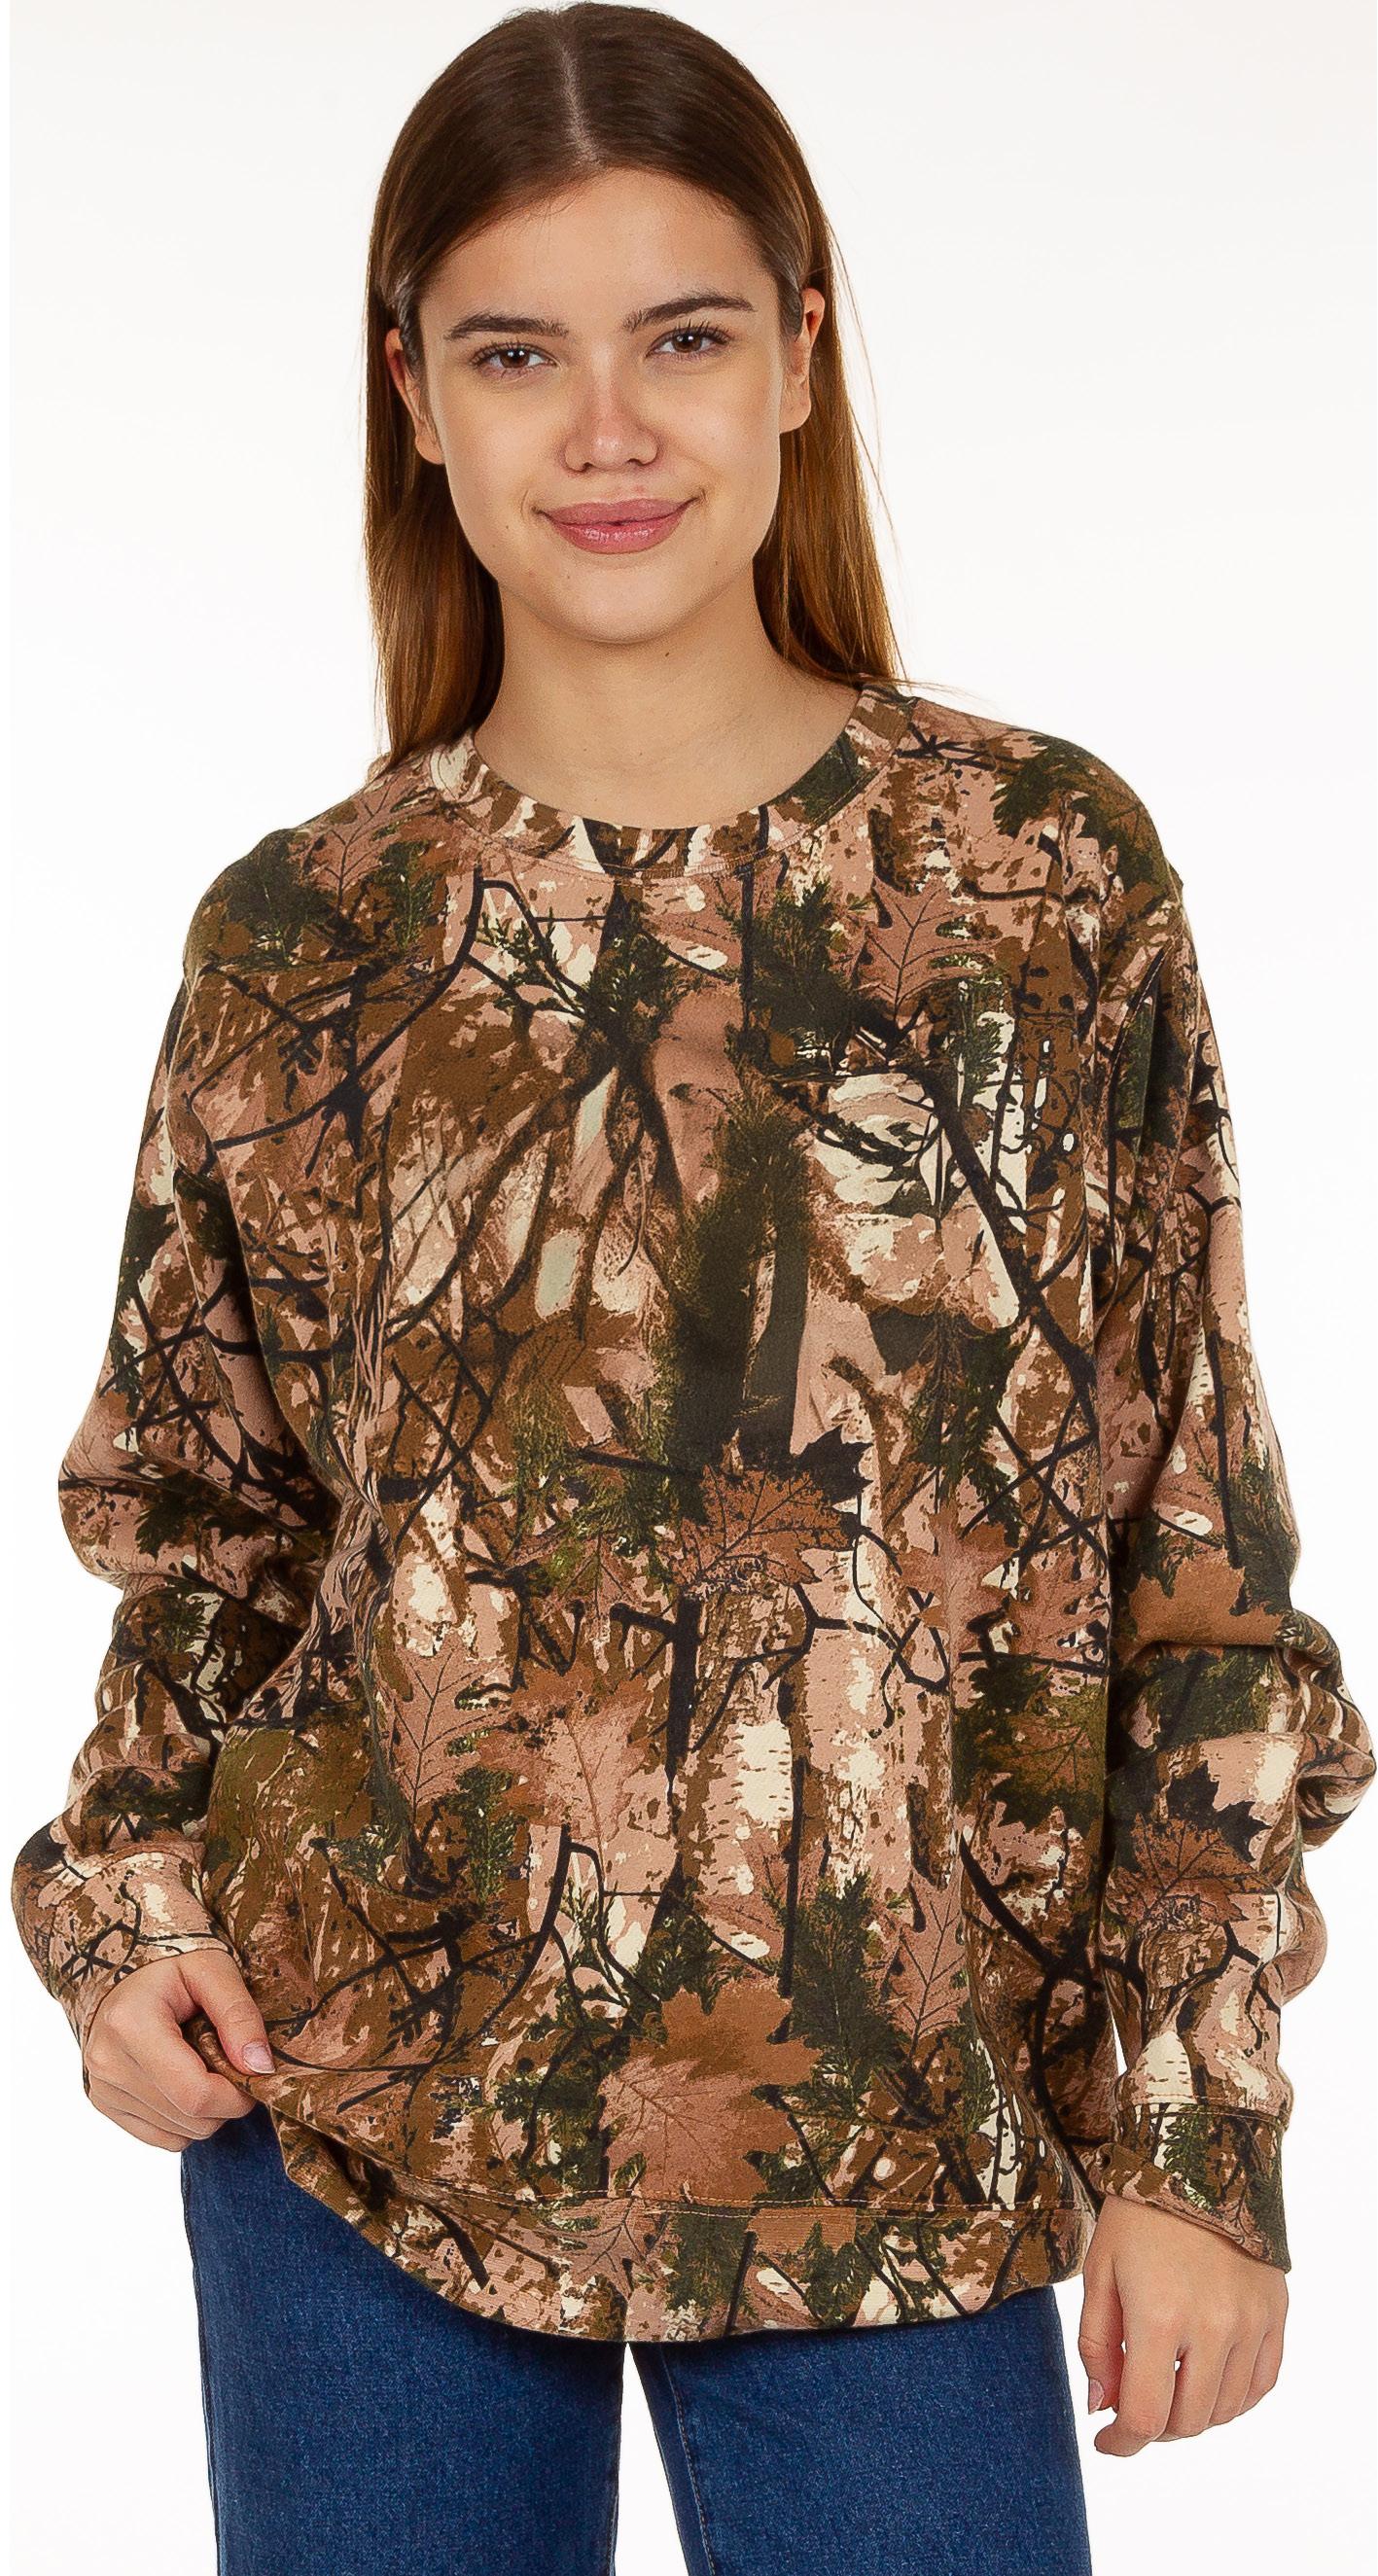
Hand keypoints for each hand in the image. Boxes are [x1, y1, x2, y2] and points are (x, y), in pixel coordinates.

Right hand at [80, 1948, 275, 2147]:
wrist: (123, 1971)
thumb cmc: (170, 1964)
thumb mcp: (212, 1968)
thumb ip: (239, 2014)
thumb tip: (260, 2067)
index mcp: (130, 2025)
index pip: (195, 2094)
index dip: (237, 2096)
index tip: (255, 2074)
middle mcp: (107, 2063)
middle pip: (191, 2118)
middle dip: (226, 2101)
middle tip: (230, 2061)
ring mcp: (101, 2088)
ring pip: (179, 2134)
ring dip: (205, 2109)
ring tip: (202, 2063)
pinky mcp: (104, 2104)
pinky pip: (162, 2138)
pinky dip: (184, 2119)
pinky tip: (183, 2080)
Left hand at [1079, 2193, 1286, 2451]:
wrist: (1198, 2159)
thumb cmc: (1138, 2214)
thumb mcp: (1099, 2271)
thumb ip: (1097, 2346)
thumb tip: (1103, 2408)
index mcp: (1159, 2316)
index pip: (1145, 2416)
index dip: (1122, 2443)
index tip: (1107, 2443)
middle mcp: (1212, 2327)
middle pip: (1187, 2421)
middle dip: (1154, 2428)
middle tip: (1134, 2407)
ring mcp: (1251, 2323)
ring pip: (1225, 2410)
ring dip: (1193, 2414)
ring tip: (1169, 2386)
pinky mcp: (1275, 2314)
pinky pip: (1261, 2383)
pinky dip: (1234, 2398)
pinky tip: (1208, 2380)